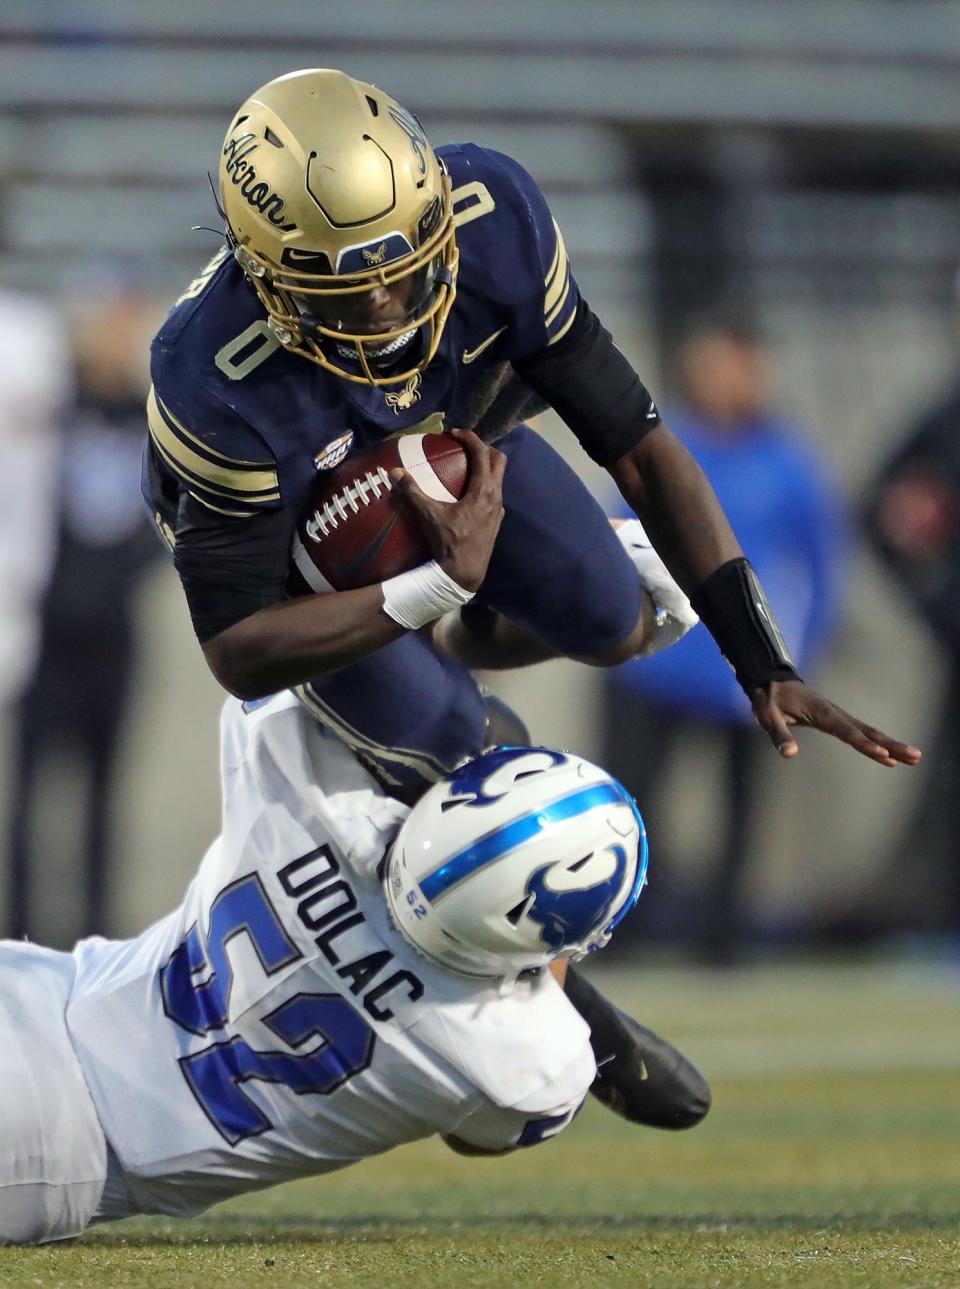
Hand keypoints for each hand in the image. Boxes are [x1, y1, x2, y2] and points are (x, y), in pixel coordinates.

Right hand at [390, 429, 505, 591]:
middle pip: (498, 460)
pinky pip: (494, 494)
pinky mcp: (496, 521)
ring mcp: (498, 510)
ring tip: (466, 466)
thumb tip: (394, 472)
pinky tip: (468, 493)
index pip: (482, 453)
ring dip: (486, 467)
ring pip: (498, 478)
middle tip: (464, 446)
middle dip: (484, 448)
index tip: (454, 433)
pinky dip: (485, 485)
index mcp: (483, 490)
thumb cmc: (449, 543)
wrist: (464, 573)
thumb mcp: (429, 516)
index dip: (469, 438)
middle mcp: (496, 496)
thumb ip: (412, 492)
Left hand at [750, 679, 921, 766]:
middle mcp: (835, 714)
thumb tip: (789, 755)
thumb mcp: (768, 717)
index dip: (865, 744)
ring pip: (869, 731)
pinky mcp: (837, 719)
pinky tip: (889, 753)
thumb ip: (779, 735)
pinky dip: (878, 742)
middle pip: (868, 731)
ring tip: (914, 758)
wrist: (770, 681)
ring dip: (891, 744)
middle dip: (892, 745)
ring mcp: (838, 716)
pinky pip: (862, 731)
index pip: (847, 732)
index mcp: (822, 713)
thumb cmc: (769, 700)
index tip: (883, 755)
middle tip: (915, 757)